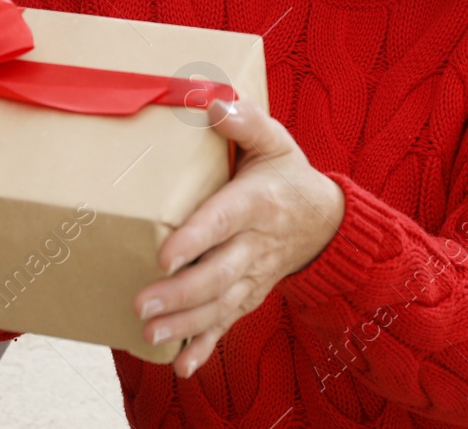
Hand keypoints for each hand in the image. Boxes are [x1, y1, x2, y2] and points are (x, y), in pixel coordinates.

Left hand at [135, 98, 344, 377]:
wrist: (325, 222)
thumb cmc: (286, 174)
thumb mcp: (274, 141)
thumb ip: (246, 121)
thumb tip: (213, 102)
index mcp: (257, 203)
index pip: (223, 222)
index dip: (195, 239)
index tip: (163, 255)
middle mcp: (256, 245)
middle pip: (218, 273)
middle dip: (180, 293)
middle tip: (142, 303)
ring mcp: (254, 275)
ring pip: (220, 305)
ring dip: (184, 323)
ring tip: (149, 333)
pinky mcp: (251, 295)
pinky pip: (229, 324)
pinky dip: (206, 346)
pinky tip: (182, 365)